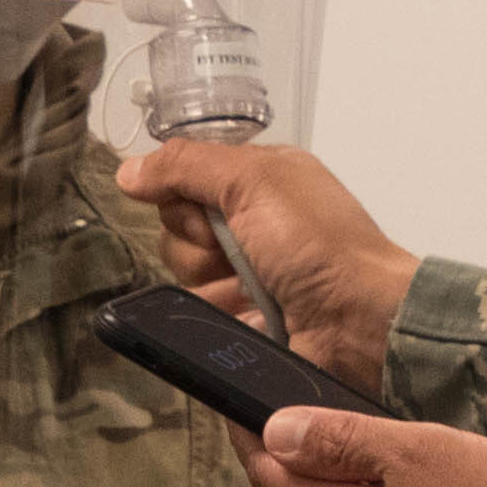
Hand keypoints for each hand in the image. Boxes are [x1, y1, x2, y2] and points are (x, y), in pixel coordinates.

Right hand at [110, 134, 412, 393]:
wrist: (358, 321)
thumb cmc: (318, 242)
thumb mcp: (254, 180)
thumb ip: (185, 165)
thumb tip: (128, 170)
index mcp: (257, 180)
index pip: (183, 180)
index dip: (184, 198)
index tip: (213, 210)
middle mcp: (248, 222)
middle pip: (175, 230)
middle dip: (199, 246)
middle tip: (240, 252)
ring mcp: (245, 273)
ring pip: (182, 276)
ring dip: (212, 284)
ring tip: (252, 291)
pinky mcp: (241, 316)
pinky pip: (198, 314)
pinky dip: (220, 315)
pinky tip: (251, 315)